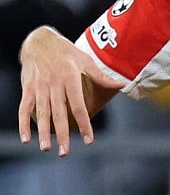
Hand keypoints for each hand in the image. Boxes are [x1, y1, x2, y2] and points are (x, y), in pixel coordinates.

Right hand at [17, 26, 122, 155]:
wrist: (39, 41)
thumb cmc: (66, 52)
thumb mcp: (85, 60)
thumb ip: (101, 76)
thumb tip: (122, 84)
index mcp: (70, 78)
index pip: (78, 106)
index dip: (83, 124)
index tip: (88, 140)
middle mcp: (53, 84)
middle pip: (59, 113)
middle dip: (62, 134)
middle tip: (65, 152)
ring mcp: (39, 87)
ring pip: (41, 113)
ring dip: (43, 132)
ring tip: (46, 149)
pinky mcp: (27, 88)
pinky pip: (24, 108)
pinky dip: (23, 124)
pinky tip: (26, 139)